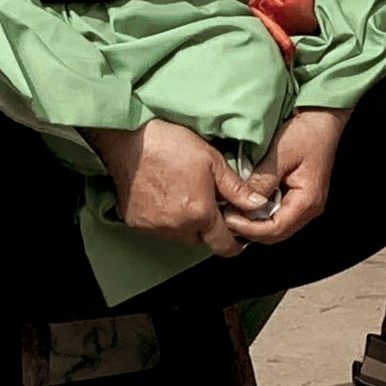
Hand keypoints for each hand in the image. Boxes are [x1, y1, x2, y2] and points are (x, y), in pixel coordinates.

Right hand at [95, 117, 248, 256]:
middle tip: (211, 203)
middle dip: (212, 227)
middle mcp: (176, 227)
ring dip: (190, 224)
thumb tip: (258, 205)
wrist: (127, 140)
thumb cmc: (169, 145)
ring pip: (182, 236)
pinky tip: (169, 198)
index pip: (224, 246)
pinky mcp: (136, 222)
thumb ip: (237, 189)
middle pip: (203, 240)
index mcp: (199, 214)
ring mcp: (154, 227)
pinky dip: (168, 220)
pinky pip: (160, 229)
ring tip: (188, 196)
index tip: (239, 232)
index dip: (236, 241)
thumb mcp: (212, 161)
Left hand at [225, 107, 344, 249]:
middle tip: (224, 218)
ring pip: (276, 228)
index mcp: (308, 200)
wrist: (323, 121)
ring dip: (254, 224)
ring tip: (232, 213)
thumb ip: (262, 180)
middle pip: (276, 234)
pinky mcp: (299, 199)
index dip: (249, 228)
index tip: (226, 218)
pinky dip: (260, 215)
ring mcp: (306, 205)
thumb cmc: (305, 134)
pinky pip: (278, 216)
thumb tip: (241, 203)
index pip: (276, 228)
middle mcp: (310, 209)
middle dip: (249, 230)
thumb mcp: (280, 154)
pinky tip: (245, 206)